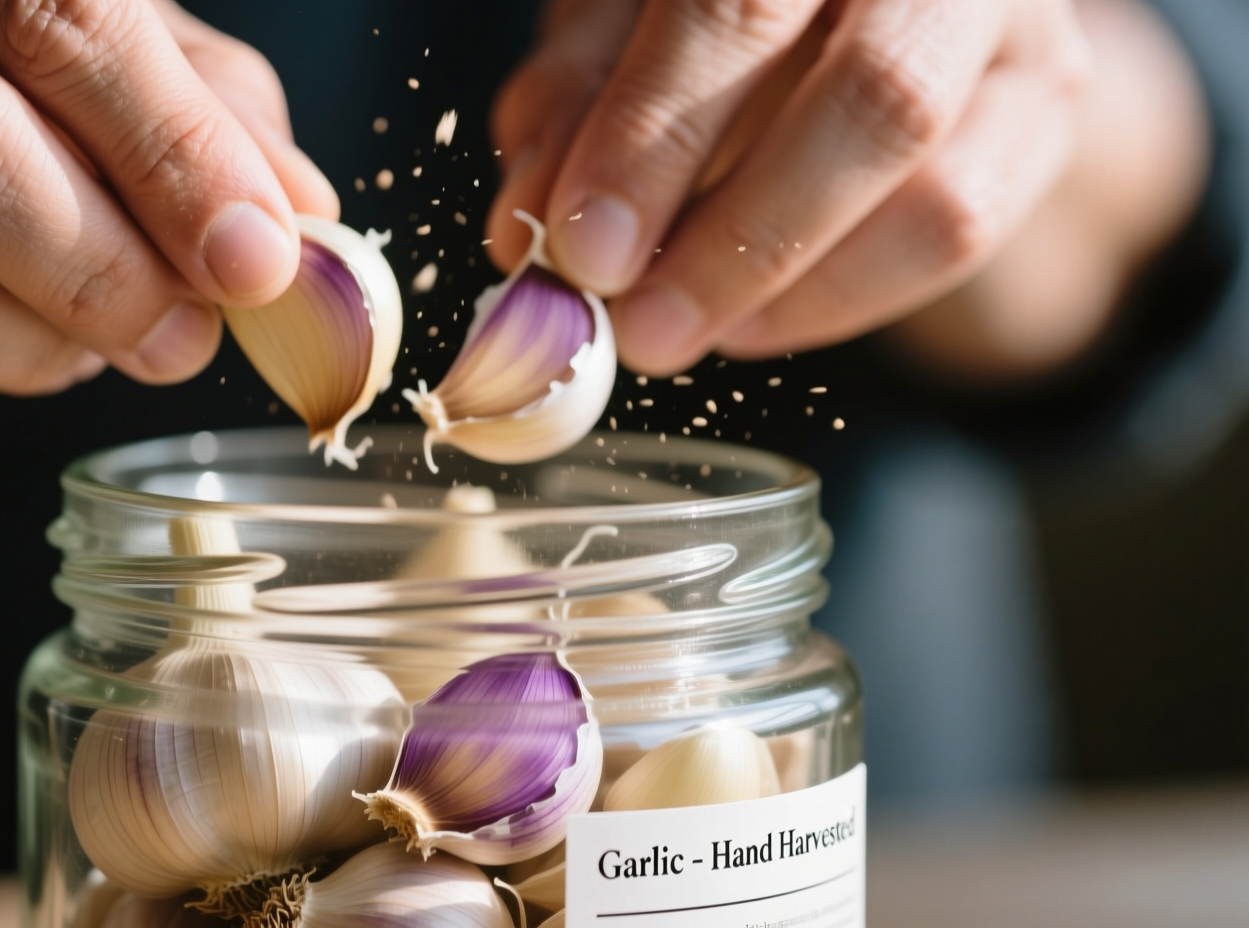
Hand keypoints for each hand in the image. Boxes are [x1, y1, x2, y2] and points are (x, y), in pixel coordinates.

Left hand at [488, 0, 1093, 376]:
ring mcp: (1013, 24)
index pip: (737, 5)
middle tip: (638, 328)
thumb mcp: (617, 26)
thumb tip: (529, 228)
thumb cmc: (701, 1)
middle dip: (740, 238)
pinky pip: (962, 229)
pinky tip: (748, 322)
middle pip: (875, 97)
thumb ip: (573, 103)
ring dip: (786, 285)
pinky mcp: (1047, 102)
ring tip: (676, 331)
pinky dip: (838, 298)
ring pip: (935, 187)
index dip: (654, 134)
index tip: (582, 250)